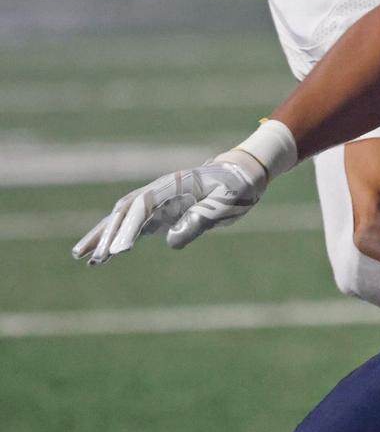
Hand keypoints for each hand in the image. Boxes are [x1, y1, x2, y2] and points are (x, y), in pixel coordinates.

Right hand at [72, 120, 296, 264]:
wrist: (244, 171)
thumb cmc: (237, 186)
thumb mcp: (226, 204)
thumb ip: (200, 220)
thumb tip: (171, 242)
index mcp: (174, 186)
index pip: (143, 207)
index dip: (128, 228)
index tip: (118, 251)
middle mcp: (160, 190)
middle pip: (125, 211)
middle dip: (107, 235)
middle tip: (93, 260)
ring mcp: (159, 200)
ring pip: (123, 217)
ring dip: (104, 235)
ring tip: (83, 256)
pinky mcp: (162, 210)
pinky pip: (133, 224)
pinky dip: (117, 237)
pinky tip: (105, 254)